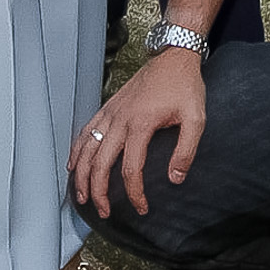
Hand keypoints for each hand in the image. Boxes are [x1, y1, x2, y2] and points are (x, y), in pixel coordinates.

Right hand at [74, 44, 207, 218]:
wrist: (173, 57)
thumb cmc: (185, 87)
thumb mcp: (196, 118)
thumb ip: (186, 150)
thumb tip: (175, 179)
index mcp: (140, 124)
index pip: (130, 168)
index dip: (134, 193)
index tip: (141, 208)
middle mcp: (120, 120)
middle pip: (99, 163)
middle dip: (98, 192)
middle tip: (103, 212)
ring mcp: (110, 113)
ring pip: (86, 149)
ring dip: (81, 175)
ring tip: (82, 196)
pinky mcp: (108, 108)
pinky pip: (85, 131)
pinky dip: (76, 150)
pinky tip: (73, 165)